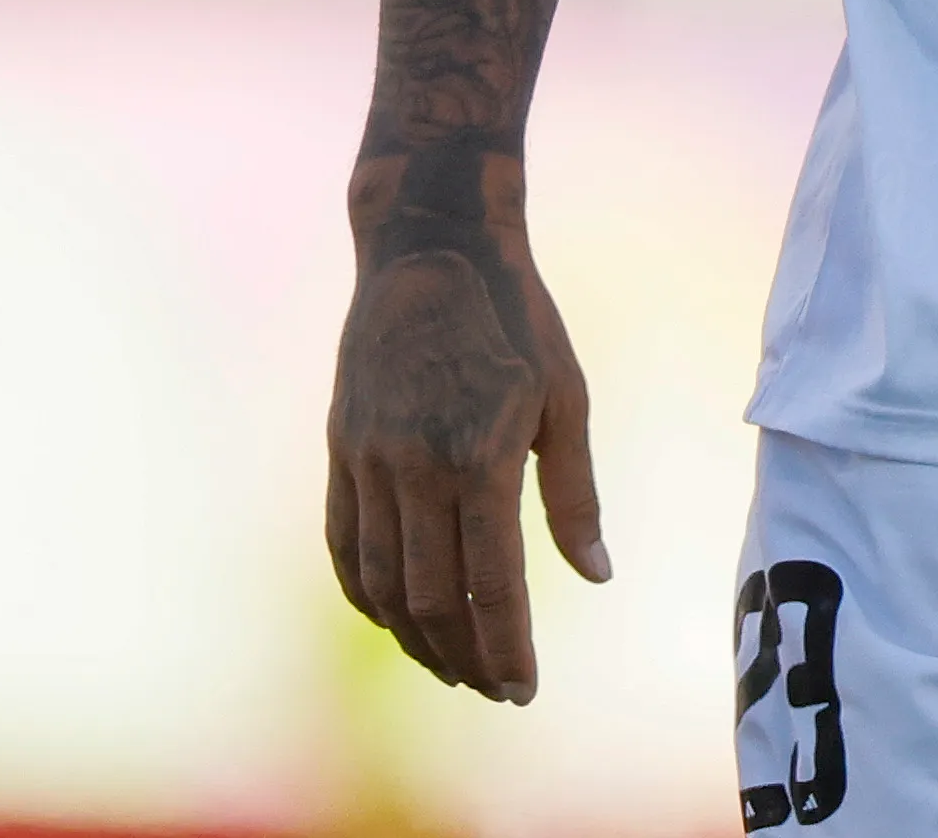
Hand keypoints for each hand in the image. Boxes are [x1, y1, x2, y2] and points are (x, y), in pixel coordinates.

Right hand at [326, 161, 609, 703]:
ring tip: (453, 667)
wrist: (430, 247)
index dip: (507, 649)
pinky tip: (395, 617)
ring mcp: (367, 461)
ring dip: (415, 638)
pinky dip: (365, 594)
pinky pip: (342, 545)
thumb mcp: (565, 397)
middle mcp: (414, 468)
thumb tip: (597, 577)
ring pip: (379, 584)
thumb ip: (574, 495)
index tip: (524, 690)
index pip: (490, 586)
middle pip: (430, 599)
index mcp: (479, 457)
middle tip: (496, 689)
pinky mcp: (339, 450)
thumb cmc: (517, 319)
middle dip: (466, 659)